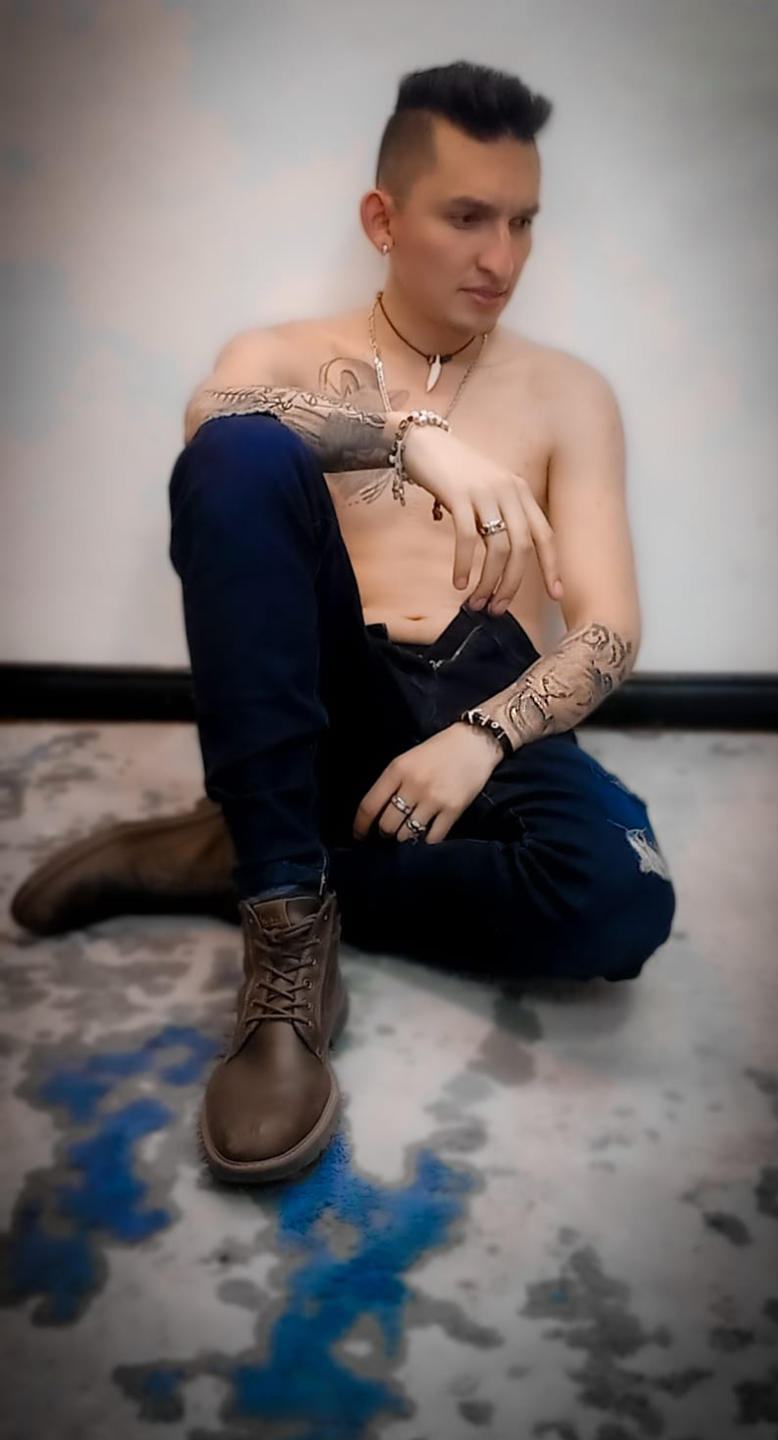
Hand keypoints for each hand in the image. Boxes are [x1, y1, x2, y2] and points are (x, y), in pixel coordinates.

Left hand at [352, 724, 500, 845]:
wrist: (475, 741)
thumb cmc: (439, 750)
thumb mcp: (407, 759)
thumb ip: (392, 783)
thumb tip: (377, 813)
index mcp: (397, 770)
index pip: (369, 805)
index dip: (360, 825)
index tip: (359, 835)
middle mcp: (413, 785)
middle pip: (387, 824)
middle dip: (385, 833)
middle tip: (389, 831)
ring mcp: (434, 799)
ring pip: (407, 834)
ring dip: (404, 837)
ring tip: (409, 832)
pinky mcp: (453, 809)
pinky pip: (432, 838)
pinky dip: (426, 841)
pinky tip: (426, 836)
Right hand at [403, 422, 563, 612]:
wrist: (423, 443)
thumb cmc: (454, 473)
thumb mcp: (487, 492)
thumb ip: (499, 518)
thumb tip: (502, 562)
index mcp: (521, 492)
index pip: (545, 535)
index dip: (552, 566)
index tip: (556, 594)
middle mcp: (509, 491)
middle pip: (523, 548)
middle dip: (513, 584)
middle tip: (499, 608)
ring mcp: (486, 492)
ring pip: (498, 548)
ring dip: (489, 581)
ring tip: (478, 602)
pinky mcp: (460, 495)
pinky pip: (468, 538)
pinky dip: (465, 565)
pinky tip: (459, 582)